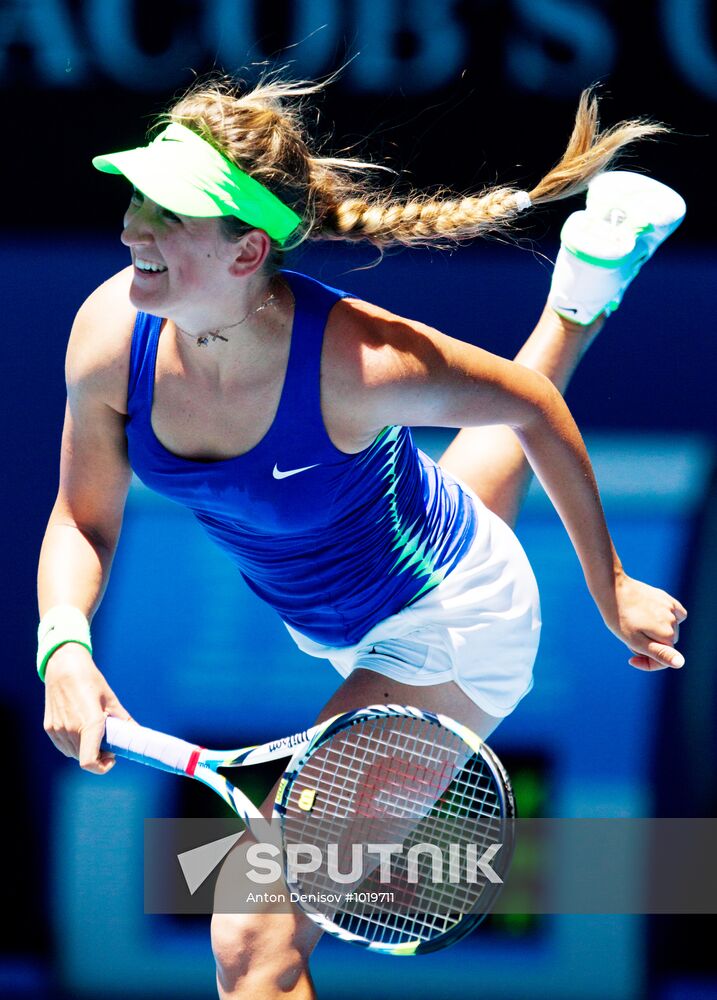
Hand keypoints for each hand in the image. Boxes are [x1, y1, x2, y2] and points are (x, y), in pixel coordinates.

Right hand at [43, 643, 133, 773]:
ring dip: (86, 750)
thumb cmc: (90, 681)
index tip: (112, 758)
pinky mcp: (49, 728)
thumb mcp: (111, 700)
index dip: (102, 767)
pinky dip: (74, 744)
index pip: (90, 761)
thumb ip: (124, 721)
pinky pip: (64, 746)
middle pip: (85, 758)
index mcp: (90, 723)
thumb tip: (138, 734)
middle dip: (98, 755)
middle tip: (107, 742)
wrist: (64, 667)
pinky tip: (81, 730)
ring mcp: (58, 730)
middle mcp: (71, 729)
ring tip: (94, 732)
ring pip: (73, 754)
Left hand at [602, 572, 686, 670]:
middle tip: (629, 636)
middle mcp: (673, 622)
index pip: (663, 660)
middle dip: (649, 644)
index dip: (647, 663)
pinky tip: (653, 616)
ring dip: (653, 631)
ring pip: (668, 629)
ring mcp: (671, 608)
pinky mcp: (666, 598)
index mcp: (667, 636)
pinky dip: (666, 619)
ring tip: (635, 623)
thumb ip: (659, 653)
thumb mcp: (635, 641)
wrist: (612, 589)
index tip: (631, 660)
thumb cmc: (620, 618)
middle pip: (665, 644)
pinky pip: (675, 614)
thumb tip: (680, 663)